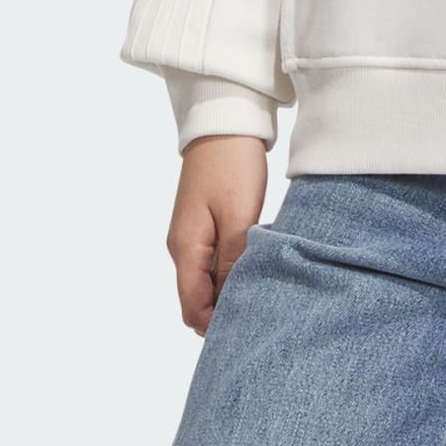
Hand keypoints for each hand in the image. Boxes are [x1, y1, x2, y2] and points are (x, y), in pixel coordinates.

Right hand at [167, 135, 269, 334]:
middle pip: (198, 300)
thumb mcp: (238, 216)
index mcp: (186, 249)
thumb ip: (233, 262)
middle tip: (261, 308)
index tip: (250, 323)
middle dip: (224, 311)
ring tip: (263, 287)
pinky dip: (230, 270)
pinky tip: (255, 265)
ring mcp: (192, 235)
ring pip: (206, 281)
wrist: (225, 120)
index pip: (193, 309)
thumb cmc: (232, 165)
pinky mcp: (204, 223)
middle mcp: (183, 247)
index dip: (217, 325)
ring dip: (229, 290)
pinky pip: (213, 262)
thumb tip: (230, 304)